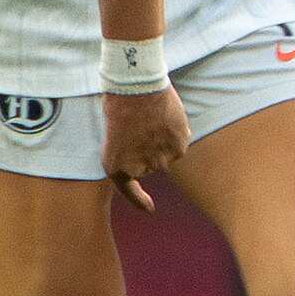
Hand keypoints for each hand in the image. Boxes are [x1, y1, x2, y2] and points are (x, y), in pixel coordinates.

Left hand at [102, 85, 188, 214]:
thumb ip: (131, 148)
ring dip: (163, 140)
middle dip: (148, 147)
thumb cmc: (120, 102)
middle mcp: (138, 169)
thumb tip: (153, 155)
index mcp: (115, 166)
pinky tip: (166, 118)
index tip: (149, 209)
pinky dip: (176, 133)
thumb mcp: (116, 130)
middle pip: (151, 164)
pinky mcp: (177, 150)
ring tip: (152, 118)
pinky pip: (179, 145)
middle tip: (141, 124)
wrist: (136, 87)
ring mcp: (159, 162)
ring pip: (166, 154)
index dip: (138, 201)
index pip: (128, 190)